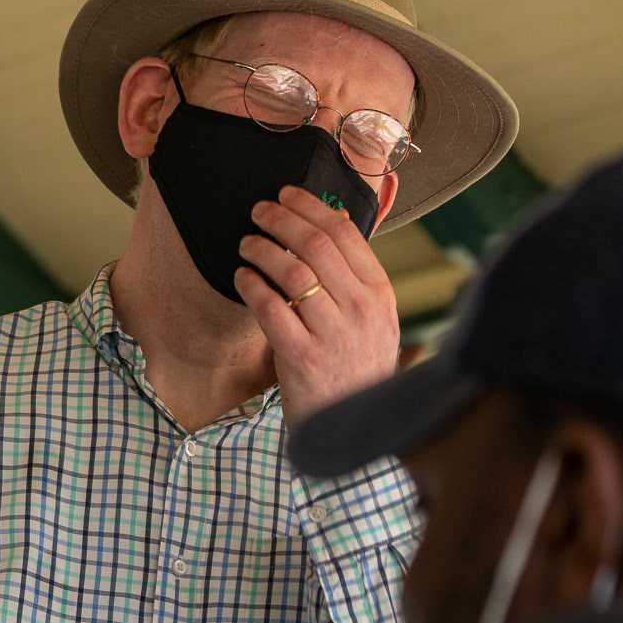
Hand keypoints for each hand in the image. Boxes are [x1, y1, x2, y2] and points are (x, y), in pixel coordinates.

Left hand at [235, 185, 399, 427]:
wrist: (355, 428)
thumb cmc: (356, 368)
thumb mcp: (371, 320)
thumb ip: (354, 276)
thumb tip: (335, 219)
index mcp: (380, 293)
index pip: (345, 233)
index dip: (310, 206)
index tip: (286, 195)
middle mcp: (361, 310)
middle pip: (316, 245)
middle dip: (281, 220)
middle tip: (258, 211)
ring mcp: (333, 335)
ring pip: (293, 273)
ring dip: (262, 250)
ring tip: (245, 244)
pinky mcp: (303, 358)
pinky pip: (271, 309)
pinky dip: (252, 286)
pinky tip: (241, 277)